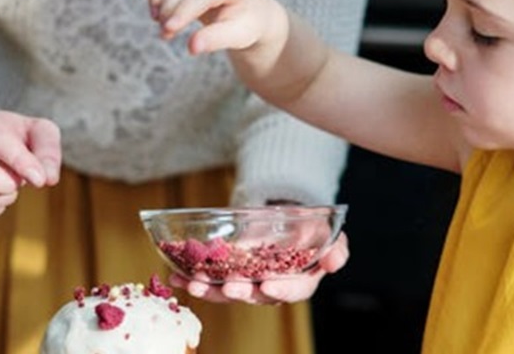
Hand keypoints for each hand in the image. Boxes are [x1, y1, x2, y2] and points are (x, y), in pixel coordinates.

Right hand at [143, 0, 275, 54]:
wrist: (245, 10)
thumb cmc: (243, 24)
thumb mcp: (238, 36)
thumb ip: (216, 40)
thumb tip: (192, 47)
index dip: (183, 10)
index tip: (169, 30)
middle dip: (168, 8)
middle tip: (165, 34)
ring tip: (157, 20)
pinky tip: (152, 0)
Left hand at [169, 231, 349, 304]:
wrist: (287, 218)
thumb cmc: (310, 229)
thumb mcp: (327, 233)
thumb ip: (336, 248)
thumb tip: (334, 261)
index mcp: (299, 282)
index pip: (293, 290)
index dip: (281, 289)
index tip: (267, 284)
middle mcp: (272, 287)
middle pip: (255, 295)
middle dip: (239, 292)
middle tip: (228, 286)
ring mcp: (248, 283)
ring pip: (229, 292)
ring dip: (210, 289)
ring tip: (193, 283)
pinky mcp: (230, 275)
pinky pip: (213, 281)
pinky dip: (195, 279)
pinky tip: (177, 276)